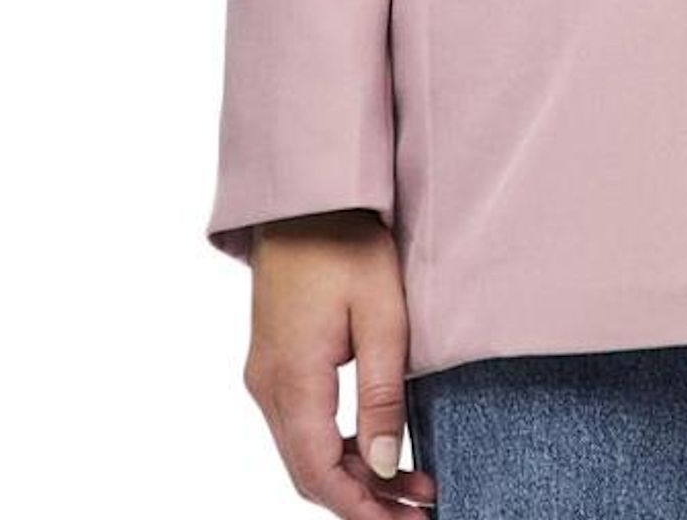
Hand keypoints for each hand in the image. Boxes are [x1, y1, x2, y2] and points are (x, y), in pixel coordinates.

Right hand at [242, 209, 437, 514]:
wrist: (308, 197)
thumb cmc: (348, 244)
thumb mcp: (383, 316)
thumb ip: (383, 395)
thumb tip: (388, 465)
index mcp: (291, 380)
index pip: (317, 474)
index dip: (361, 509)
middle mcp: (267, 386)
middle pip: (308, 471)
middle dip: (364, 499)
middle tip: (421, 508)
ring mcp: (265, 374)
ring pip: (304, 451)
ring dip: (354, 474)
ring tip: (413, 484)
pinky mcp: (275, 361)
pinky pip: (301, 424)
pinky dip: (337, 445)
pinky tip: (377, 446)